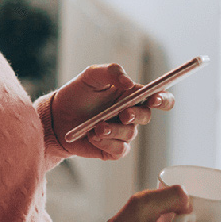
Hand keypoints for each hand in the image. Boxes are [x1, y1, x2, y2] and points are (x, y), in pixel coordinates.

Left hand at [52, 64, 174, 159]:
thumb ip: (112, 72)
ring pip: (130, 134)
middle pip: (147, 116)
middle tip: (124, 114)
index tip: (155, 99)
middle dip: (136, 115)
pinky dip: (107, 143)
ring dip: (114, 130)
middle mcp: (131, 114)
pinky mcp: (112, 149)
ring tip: (96, 127)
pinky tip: (93, 136)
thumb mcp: (91, 75)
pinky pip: (120, 150)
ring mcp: (122, 133)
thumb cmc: (78, 92)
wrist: (57, 115)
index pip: (159, 97)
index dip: (163, 99)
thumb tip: (130, 83)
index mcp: (132, 95)